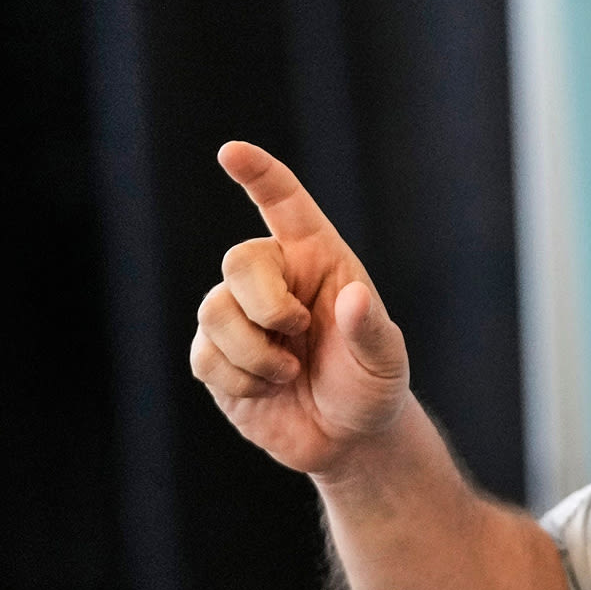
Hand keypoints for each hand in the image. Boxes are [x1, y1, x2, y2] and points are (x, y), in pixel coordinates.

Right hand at [191, 142, 409, 474]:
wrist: (346, 438)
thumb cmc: (371, 384)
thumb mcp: (385, 359)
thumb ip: (370, 329)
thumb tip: (352, 297)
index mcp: (318, 260)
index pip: (285, 206)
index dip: (260, 175)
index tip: (233, 152)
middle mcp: (275, 280)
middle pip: (239, 262)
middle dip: (265, 303)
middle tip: (296, 332)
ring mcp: (240, 316)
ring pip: (215, 312)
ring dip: (255, 353)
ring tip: (289, 373)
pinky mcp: (215, 356)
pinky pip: (205, 356)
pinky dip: (240, 380)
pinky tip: (267, 390)